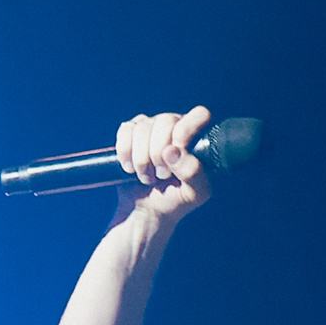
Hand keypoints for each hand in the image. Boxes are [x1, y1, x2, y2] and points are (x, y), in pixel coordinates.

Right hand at [109, 105, 215, 227]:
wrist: (149, 209)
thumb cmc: (176, 199)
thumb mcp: (195, 193)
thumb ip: (193, 172)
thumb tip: (172, 151)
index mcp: (198, 137)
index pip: (200, 114)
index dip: (185, 131)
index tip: (176, 152)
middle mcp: (176, 125)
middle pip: (166, 120)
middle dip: (159, 153)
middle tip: (162, 175)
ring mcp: (152, 126)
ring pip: (143, 126)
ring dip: (142, 159)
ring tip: (149, 176)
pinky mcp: (130, 132)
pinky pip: (125, 130)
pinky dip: (125, 153)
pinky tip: (131, 168)